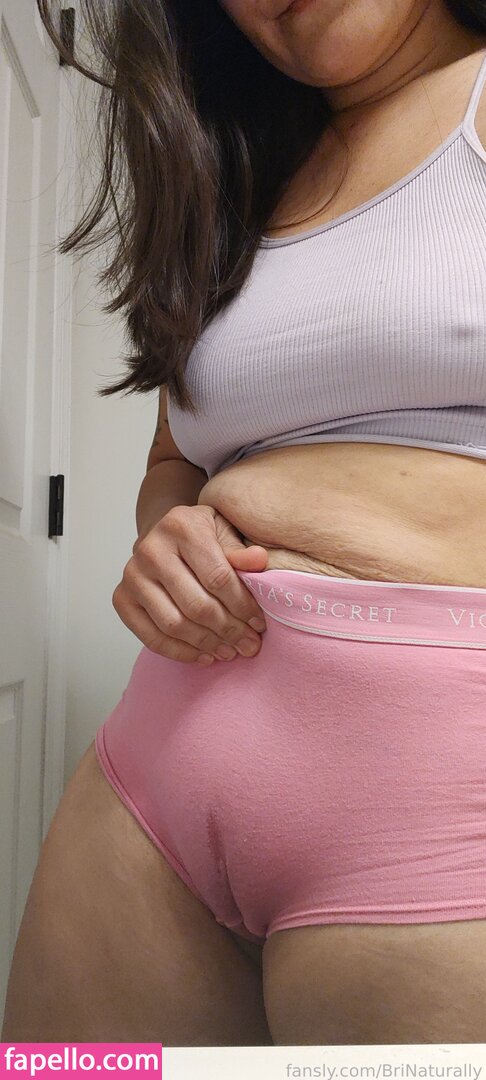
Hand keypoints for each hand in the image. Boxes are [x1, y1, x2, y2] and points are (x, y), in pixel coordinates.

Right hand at [112, 504, 267, 664]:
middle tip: (249, 645)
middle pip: (196, 605)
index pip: (217, 577)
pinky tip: (205, 656)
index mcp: (181, 526)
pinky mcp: (121, 598)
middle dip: (228, 630)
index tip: (259, 624)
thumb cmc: (202, 536)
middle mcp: (150, 549)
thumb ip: (241, 550)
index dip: (242, 606)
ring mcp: (132, 575)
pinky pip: (151, 637)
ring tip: (230, 652)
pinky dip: (181, 652)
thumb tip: (259, 561)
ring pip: (174, 624)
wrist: (165, 537)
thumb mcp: (226, 532)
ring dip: (206, 644)